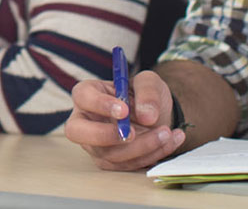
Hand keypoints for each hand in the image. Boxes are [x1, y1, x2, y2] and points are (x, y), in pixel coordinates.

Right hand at [64, 69, 185, 170]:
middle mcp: (85, 121)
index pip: (83, 98)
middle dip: (105, 135)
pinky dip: (152, 155)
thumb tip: (147, 117)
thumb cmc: (144, 95)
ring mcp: (95, 144)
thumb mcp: (149, 83)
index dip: (100, 104)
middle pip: (77, 132)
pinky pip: (128, 164)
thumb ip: (148, 93)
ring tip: (166, 132)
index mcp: (88, 94)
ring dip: (141, 147)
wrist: (156, 115)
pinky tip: (169, 140)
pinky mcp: (110, 161)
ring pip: (109, 153)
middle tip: (132, 133)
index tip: (124, 110)